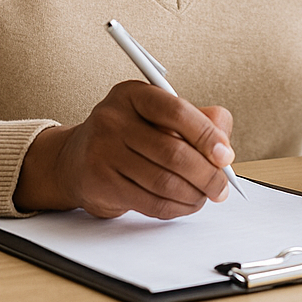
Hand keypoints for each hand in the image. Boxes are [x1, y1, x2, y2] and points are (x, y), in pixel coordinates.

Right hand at [15, 80, 234, 218]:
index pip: (176, 110)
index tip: (225, 155)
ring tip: (206, 196)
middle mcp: (114, 118)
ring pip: (163, 181)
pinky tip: (185, 204)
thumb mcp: (158, 116)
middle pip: (173, 151)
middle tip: (221, 186)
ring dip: (194, 194)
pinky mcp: (100, 182)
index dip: (206, 134)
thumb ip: (197, 120)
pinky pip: (150, 202)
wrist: (75, 159)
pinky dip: (176, 208)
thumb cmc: (127, 135)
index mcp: (133, 93)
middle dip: (207, 173)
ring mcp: (103, 150)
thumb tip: (224, 140)